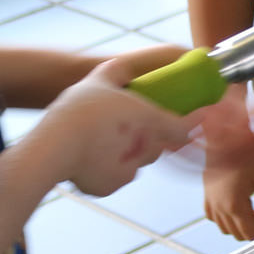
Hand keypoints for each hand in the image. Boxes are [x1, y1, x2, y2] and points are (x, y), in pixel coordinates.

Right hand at [28, 58, 195, 197]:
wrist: (54, 147)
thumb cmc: (79, 111)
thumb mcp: (98, 80)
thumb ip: (116, 71)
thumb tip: (123, 67)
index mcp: (150, 121)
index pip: (184, 127)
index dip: (193, 121)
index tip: (198, 117)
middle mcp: (146, 148)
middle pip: (157, 145)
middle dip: (149, 137)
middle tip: (129, 125)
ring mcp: (129, 170)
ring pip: (136, 162)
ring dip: (128, 152)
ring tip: (103, 139)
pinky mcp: (111, 186)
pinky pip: (115, 176)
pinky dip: (108, 168)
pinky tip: (90, 157)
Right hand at [200, 104, 253, 240]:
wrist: (222, 136)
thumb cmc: (243, 150)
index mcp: (234, 205)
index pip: (251, 234)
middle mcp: (219, 207)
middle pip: (239, 234)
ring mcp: (211, 202)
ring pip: (226, 228)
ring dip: (242, 225)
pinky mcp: (207, 195)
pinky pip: (214, 217)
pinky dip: (226, 218)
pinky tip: (239, 208)